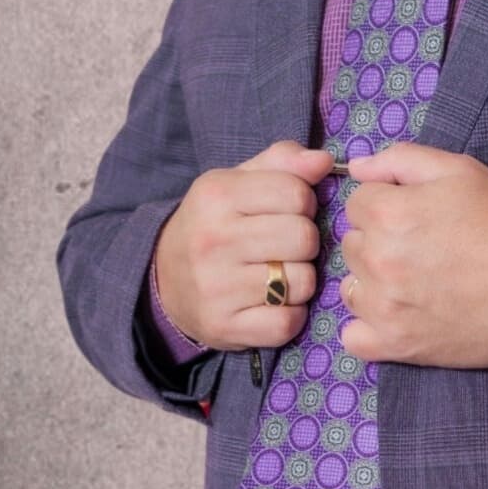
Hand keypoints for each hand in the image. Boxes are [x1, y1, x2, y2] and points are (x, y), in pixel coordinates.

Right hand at [153, 140, 334, 349]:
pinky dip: (290, 315)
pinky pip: (288, 323)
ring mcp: (216, 288)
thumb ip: (284, 162)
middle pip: (304, 238)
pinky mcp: (224, 327)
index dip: (304, 202)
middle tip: (286, 245)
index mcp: (217, 194)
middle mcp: (212, 240)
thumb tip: (325, 161)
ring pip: (303, 282)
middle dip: (305, 241)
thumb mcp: (239, 181)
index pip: (297, 193)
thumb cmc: (215, 222)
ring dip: (301, 279)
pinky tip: (272, 303)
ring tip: (279, 273)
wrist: (162, 279)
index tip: (288, 210)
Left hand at [338, 143, 487, 368]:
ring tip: (416, 279)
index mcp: (389, 213)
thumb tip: (356, 168)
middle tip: (424, 243)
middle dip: (379, 238)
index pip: (358, 202)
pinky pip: (354, 338)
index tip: (417, 212)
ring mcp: (385, 307)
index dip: (387, 202)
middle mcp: (379, 260)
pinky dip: (369, 326)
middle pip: (353, 242)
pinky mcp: (398, 345)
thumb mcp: (460, 170)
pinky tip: (398, 313)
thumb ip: (400, 160)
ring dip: (374, 280)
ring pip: (353, 286)